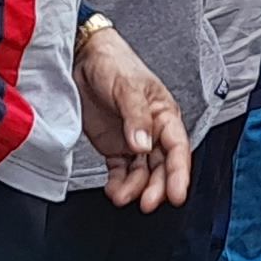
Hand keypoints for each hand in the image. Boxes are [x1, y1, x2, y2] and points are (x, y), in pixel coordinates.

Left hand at [75, 21, 191, 211]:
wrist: (81, 58)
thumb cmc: (113, 64)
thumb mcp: (127, 87)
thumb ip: (136, 118)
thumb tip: (143, 145)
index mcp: (164, 115)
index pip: (178, 149)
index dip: (179, 173)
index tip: (176, 194)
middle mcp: (152, 131)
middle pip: (162, 166)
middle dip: (157, 187)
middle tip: (147, 203)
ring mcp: (132, 140)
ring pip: (142, 173)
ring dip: (135, 188)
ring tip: (121, 196)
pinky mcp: (113, 146)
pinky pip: (120, 171)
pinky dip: (118, 183)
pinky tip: (113, 190)